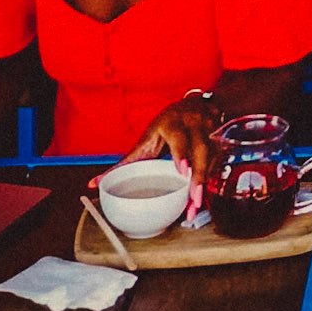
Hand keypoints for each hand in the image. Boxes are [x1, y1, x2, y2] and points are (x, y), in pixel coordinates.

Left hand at [118, 99, 222, 220]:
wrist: (195, 105)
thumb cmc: (165, 127)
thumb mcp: (145, 141)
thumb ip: (123, 164)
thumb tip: (92, 184)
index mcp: (171, 122)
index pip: (178, 136)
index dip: (181, 153)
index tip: (181, 170)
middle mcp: (192, 123)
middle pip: (199, 149)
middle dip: (198, 176)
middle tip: (193, 200)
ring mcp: (209, 128)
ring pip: (211, 156)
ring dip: (205, 182)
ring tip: (196, 205)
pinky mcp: (219, 137)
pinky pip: (217, 160)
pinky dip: (210, 179)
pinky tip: (204, 196)